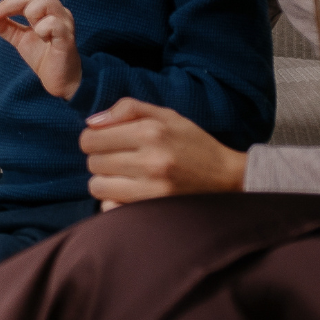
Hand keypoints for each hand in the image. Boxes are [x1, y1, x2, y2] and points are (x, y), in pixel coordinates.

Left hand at [0, 0, 81, 98]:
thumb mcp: (19, 39)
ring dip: (31, 14)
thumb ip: (4, 26)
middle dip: (11, 4)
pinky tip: (43, 40)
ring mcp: (65, 24)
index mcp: (47, 11)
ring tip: (33, 32)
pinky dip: (42, 29)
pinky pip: (54, 23)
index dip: (6, 2)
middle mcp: (58, 12)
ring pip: (46, 1)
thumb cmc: (44, 57)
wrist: (60, 82)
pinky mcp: (67, 38)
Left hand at [80, 97, 246, 206]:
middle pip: (93, 162)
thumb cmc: (193, 143)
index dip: (92, 138)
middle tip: (117, 159)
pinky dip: (113, 202)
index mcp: (151, 132)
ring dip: (104, 181)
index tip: (103, 141)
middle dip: (99, 159)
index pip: (92, 138)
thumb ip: (128, 109)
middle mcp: (151, 161)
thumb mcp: (166, 115)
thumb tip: (91, 122)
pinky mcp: (155, 210)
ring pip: (97, 186)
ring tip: (122, 176)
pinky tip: (128, 193)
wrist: (228, 177)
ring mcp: (153, 190)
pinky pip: (111, 208)